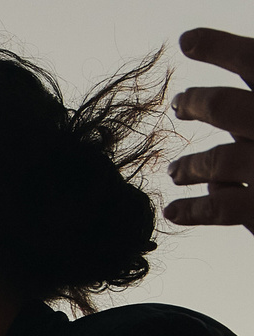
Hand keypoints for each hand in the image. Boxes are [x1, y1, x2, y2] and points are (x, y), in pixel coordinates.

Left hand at [172, 29, 253, 230]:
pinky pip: (219, 206)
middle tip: (181, 104)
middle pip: (224, 106)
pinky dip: (194, 208)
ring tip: (174, 171)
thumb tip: (252, 90)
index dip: (219, 46)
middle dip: (197, 103)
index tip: (187, 40)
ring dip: (189, 166)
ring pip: (215, 161)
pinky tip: (176, 210)